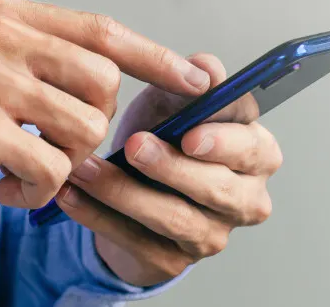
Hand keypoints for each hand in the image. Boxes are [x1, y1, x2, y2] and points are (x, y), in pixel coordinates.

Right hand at [0, 0, 210, 208]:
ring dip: (66, 162)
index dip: (155, 56)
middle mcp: (1, 35)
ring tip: (27, 170)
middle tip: (59, 145)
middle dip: (96, 126)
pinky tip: (8, 189)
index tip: (196, 78)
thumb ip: (29, 51)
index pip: (101, 30)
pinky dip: (39, 188)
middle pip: (102, 82)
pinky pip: (47, 166)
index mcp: (6, 11)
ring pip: (82, 126)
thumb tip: (97, 79)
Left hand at [55, 54, 282, 285]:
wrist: (131, 186)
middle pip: (216, 188)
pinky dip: (98, 217)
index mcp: (258, 152)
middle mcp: (246, 199)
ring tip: (85, 168)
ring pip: (174, 218)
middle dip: (171, 167)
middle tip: (133, 146)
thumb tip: (206, 69)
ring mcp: (213, 235)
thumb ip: (188, 81)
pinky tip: (71, 196)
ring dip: (124, 191)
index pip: (251, 145)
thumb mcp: (172, 100)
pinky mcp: (174, 260)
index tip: (188, 134)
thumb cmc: (161, 134)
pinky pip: (136, 241)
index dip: (221, 141)